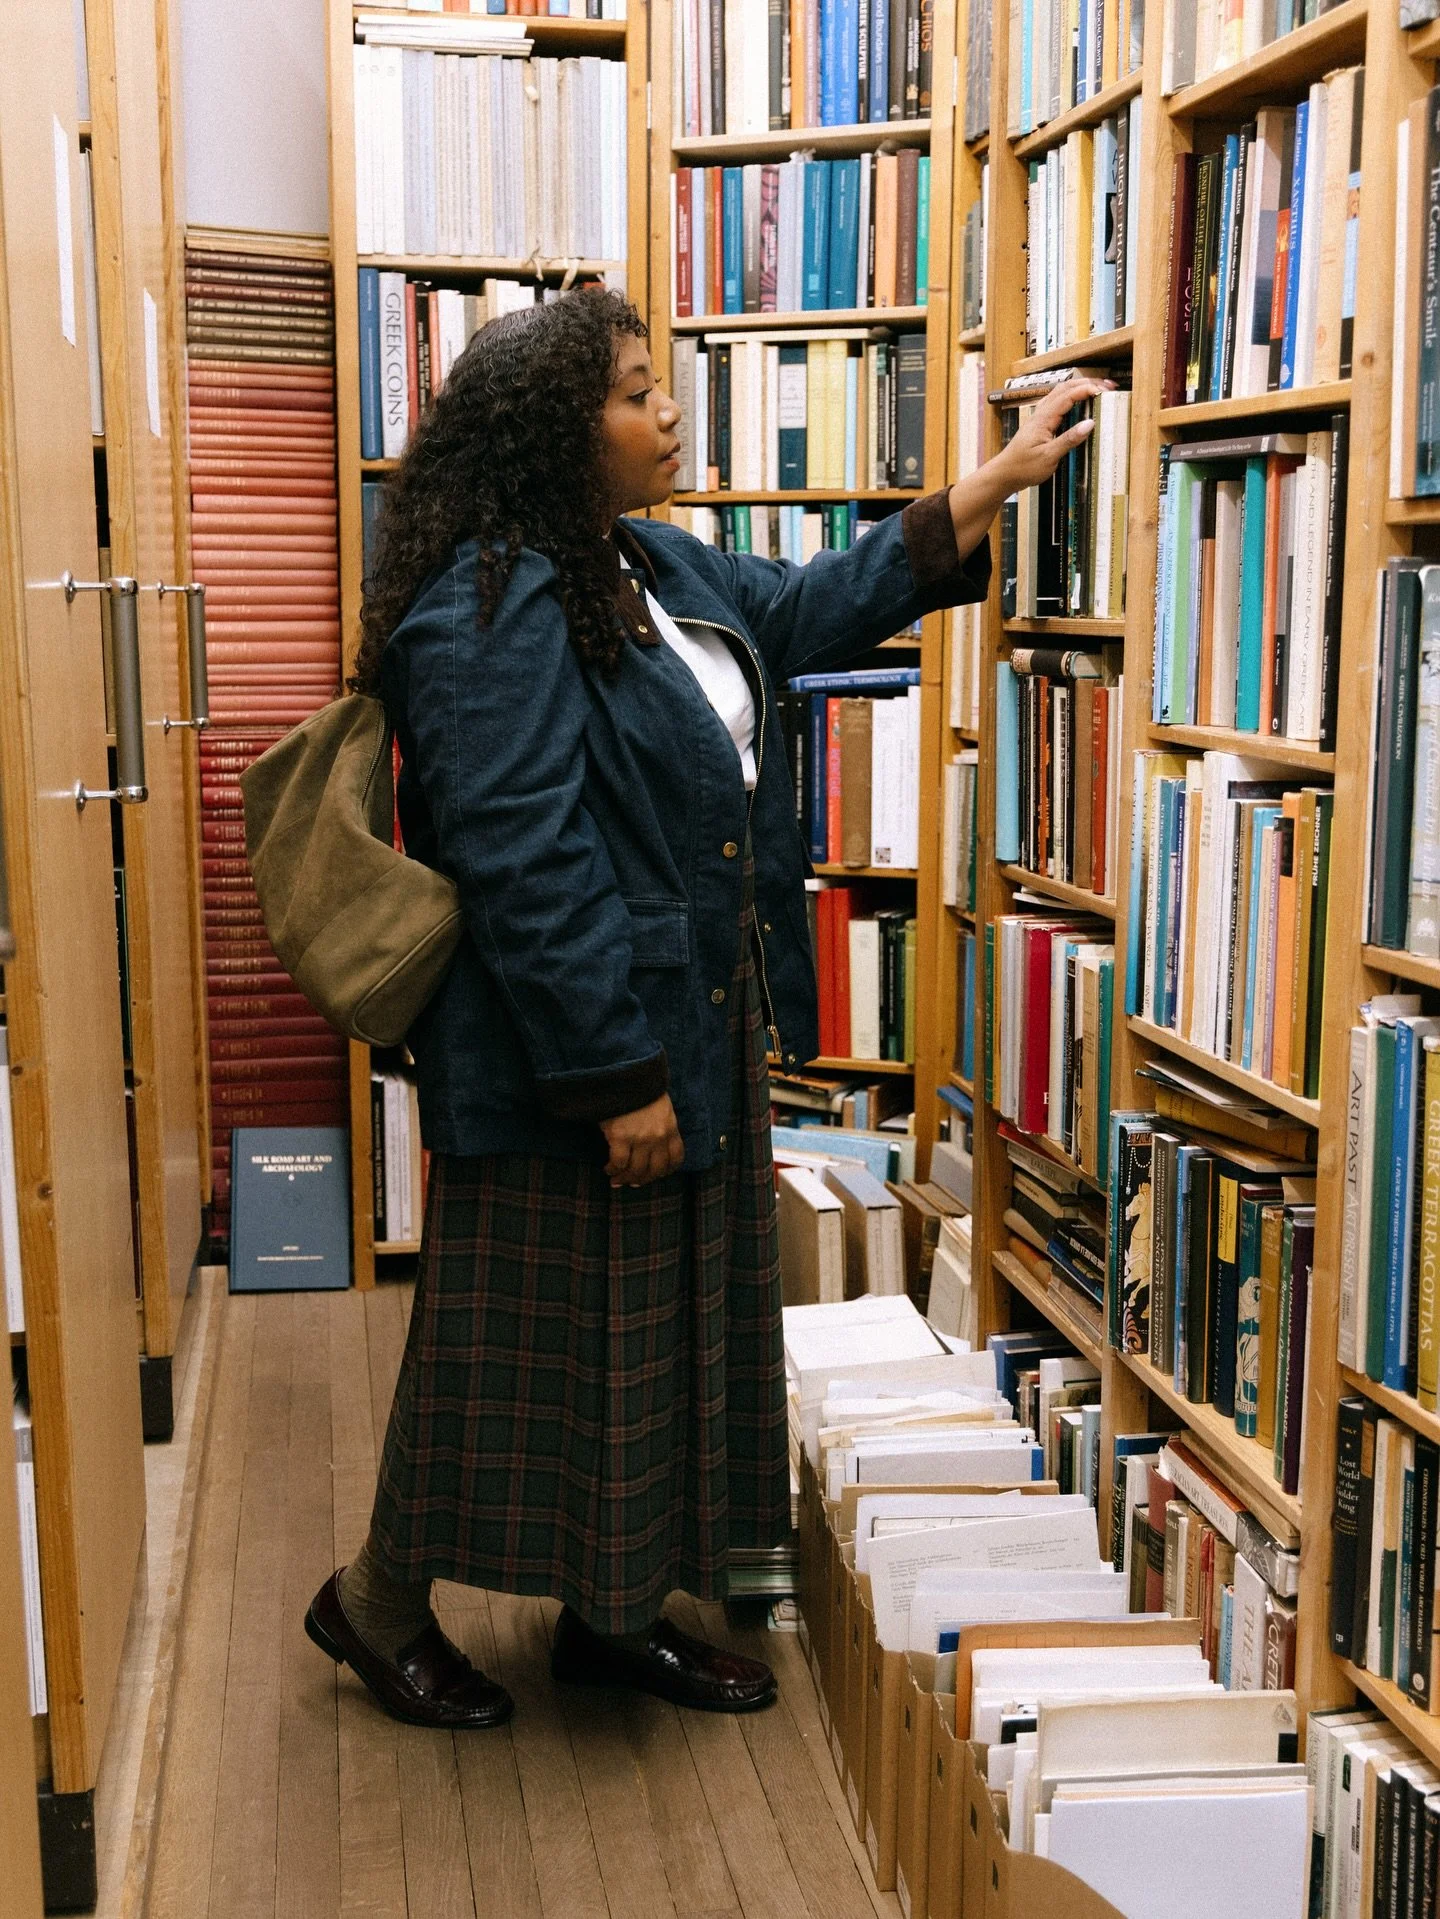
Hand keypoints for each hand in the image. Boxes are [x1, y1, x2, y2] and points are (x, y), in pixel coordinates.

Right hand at [600, 1093, 684, 1186]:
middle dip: (643, 1179)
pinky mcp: (620, 1137)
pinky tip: (608, 1169)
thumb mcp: (660, 1108)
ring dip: (625, 1178)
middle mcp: (658, 1137)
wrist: (624, 1075)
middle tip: (633, 1182)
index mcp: (671, 1129)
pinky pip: (618, 1163)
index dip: (666, 1170)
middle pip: (655, 1170)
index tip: (656, 1174)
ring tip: (617, 1179)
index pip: (676, 1158)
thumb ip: (661, 1127)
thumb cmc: (641, 1090)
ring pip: (636, 1170)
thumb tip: (653, 1147)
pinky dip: (612, 1170)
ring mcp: (640, 1139)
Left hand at [999, 376, 1111, 491]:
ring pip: (1061, 392)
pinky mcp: (1040, 423)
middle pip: (1065, 387)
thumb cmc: (1023, 467)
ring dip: (1080, 387)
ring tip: (1098, 389)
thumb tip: (1089, 424)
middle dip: (1088, 383)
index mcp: (1044, 418)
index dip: (1087, 389)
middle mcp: (1041, 413)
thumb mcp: (1048, 457)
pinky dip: (1072, 396)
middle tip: (1108, 385)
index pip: (1068, 395)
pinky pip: (1057, 402)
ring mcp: (1040, 416)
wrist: (1004, 474)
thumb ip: (1068, 440)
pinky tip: (1079, 401)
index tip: (1105, 391)